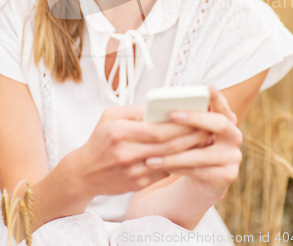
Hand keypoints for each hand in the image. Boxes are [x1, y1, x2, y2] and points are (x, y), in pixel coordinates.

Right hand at [68, 104, 210, 198]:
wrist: (84, 173)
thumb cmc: (100, 138)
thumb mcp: (110, 116)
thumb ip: (135, 110)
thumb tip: (162, 108)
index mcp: (119, 131)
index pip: (157, 128)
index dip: (180, 124)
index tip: (197, 116)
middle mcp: (126, 152)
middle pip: (167, 145)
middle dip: (191, 137)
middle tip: (208, 128)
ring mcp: (132, 171)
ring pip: (168, 160)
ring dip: (190, 151)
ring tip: (204, 141)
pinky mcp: (137, 184)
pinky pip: (163, 172)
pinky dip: (179, 163)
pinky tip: (191, 155)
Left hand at [145, 86, 242, 200]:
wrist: (201, 179)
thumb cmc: (192, 147)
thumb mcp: (190, 131)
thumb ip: (187, 118)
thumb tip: (165, 106)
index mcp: (227, 120)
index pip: (223, 105)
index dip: (217, 97)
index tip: (208, 88)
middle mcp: (234, 136)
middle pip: (219, 123)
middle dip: (195, 117)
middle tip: (172, 113)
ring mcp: (233, 157)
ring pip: (202, 154)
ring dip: (175, 154)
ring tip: (152, 155)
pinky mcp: (228, 176)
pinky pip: (199, 171)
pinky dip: (178, 168)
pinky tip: (161, 166)